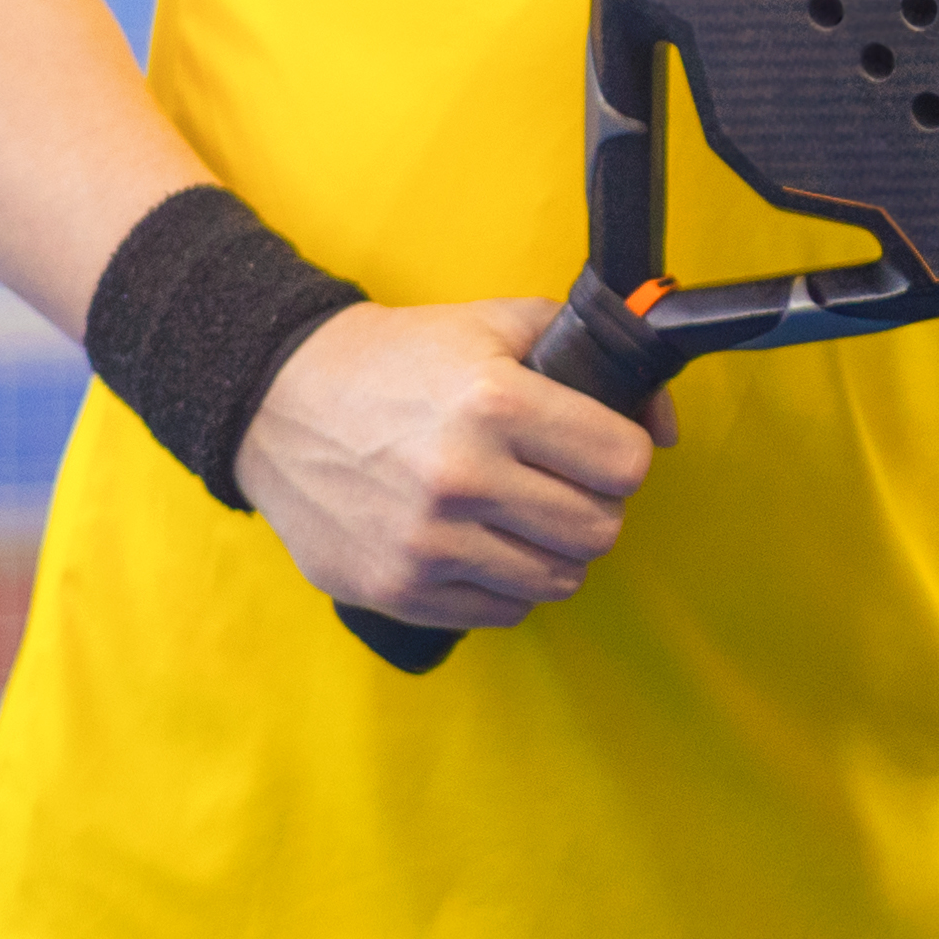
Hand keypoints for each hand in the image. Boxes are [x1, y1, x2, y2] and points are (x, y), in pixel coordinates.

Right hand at [233, 296, 665, 630]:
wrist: (275, 402)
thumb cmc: (393, 363)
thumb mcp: (491, 327)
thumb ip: (590, 354)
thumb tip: (663, 426)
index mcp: (493, 404)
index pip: (624, 464)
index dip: (620, 455)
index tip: (598, 450)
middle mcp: (462, 478)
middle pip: (598, 530)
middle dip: (592, 506)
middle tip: (560, 485)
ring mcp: (428, 544)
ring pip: (558, 579)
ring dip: (552, 551)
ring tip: (521, 517)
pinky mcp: (399, 590)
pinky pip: (503, 610)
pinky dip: (506, 584)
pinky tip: (481, 545)